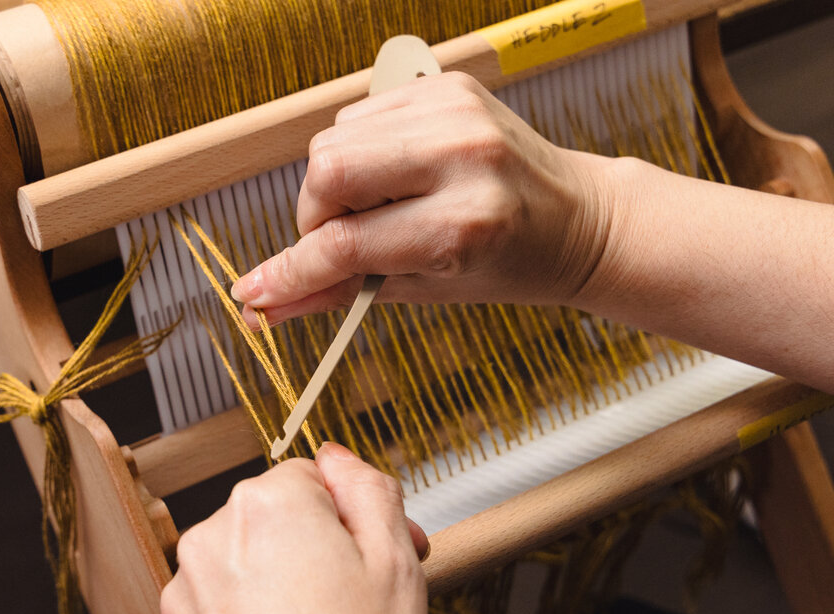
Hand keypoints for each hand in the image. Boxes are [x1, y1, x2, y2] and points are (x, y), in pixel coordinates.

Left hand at [147, 443, 429, 613]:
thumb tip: (339, 459)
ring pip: (240, 570)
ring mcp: (181, 599)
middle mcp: (209, 542)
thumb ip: (370, 491)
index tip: (377, 559)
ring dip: (273, 592)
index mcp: (267, 508)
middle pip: (271, 522)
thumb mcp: (399, 568)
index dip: (354, 519)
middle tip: (355, 608)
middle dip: (311, 551)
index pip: (312, 480)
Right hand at [229, 72, 613, 324]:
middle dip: (314, 216)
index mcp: (463, 224)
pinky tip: (396, 177)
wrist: (578, 219)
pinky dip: (362, 152)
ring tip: (383, 209)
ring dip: (338, 184)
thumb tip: (266, 306)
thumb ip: (339, 293)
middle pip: (327, 171)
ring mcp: (454, 113)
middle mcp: (460, 157)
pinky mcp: (447, 87)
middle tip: (340, 241)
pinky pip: (361, 117)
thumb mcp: (426, 292)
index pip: (344, 244)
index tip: (255, 292)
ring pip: (336, 140)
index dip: (291, 272)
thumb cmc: (509, 263)